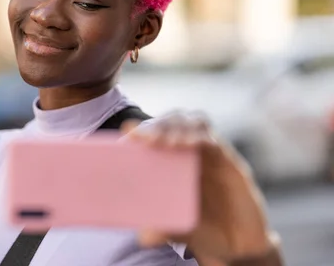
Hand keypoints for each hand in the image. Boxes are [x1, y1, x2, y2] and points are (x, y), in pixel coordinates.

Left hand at [121, 112, 272, 263]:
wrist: (240, 247)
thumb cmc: (203, 234)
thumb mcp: (180, 232)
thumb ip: (165, 229)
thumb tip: (143, 238)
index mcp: (168, 165)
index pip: (152, 134)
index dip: (141, 130)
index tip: (128, 132)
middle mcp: (188, 155)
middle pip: (172, 121)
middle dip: (159, 125)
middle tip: (148, 138)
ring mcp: (209, 155)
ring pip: (193, 122)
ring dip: (179, 126)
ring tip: (169, 142)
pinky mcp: (230, 162)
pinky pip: (215, 140)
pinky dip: (201, 137)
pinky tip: (191, 144)